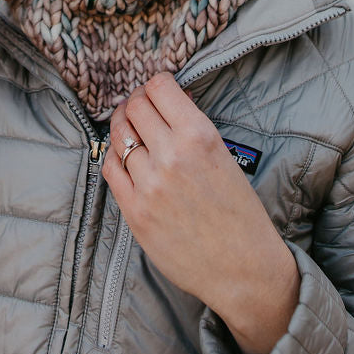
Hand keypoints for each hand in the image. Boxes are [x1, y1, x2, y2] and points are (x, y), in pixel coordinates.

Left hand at [102, 72, 299, 353]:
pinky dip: (114, 157)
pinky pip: (110, 169)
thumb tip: (167, 103)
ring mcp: (149, 184)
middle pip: (134, 107)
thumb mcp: (225, 157)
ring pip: (118, 136)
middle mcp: (171, 155)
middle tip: (141, 109)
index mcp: (200, 136)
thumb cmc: (240, 213)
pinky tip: (125, 159)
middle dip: (136, 102)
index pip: (159, 87)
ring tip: (131, 131)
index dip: (155, 84)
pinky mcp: (134, 211)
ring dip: (123, 129)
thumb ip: (192, 129)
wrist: (244, 268)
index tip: (156, 91)